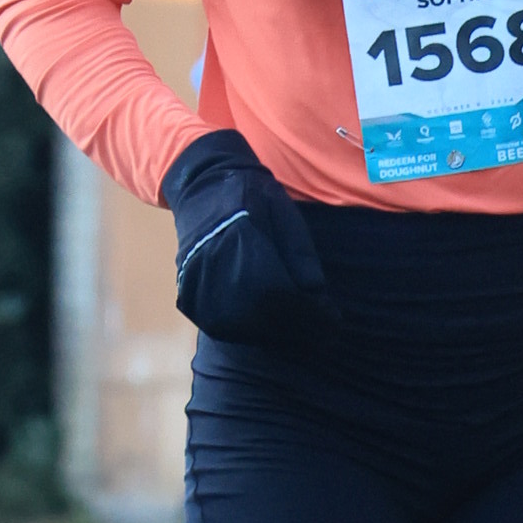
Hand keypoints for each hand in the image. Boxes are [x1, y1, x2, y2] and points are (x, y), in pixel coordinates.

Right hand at [161, 128, 330, 352]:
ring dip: (274, 335)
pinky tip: (268, 326)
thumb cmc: (253, 198)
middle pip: (262, 318)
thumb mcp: (287, 217)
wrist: (204, 188)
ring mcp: (196, 287)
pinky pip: (222, 328)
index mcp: (242, 244)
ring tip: (299, 331)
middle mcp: (215, 270)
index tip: (334, 319)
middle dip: (297, 329)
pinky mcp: (188, 298)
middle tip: (324, 333)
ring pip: (241, 330)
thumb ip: (301, 258)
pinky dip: (249, 332)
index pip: (280, 295)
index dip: (310, 313)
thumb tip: (317, 299)